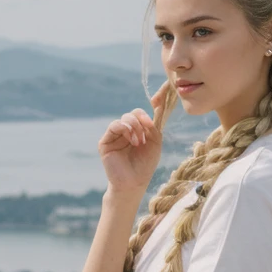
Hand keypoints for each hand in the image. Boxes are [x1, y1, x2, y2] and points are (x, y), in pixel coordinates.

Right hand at [97, 80, 170, 194]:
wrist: (133, 183)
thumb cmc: (145, 165)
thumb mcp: (155, 142)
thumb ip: (155, 124)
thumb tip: (158, 104)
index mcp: (139, 130)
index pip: (144, 111)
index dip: (156, 99)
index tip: (166, 88)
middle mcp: (127, 130)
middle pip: (135, 112)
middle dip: (142, 119)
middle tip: (148, 131)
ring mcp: (115, 135)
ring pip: (126, 117)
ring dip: (135, 126)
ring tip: (139, 141)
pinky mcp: (106, 141)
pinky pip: (115, 125)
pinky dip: (125, 129)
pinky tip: (132, 140)